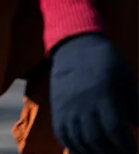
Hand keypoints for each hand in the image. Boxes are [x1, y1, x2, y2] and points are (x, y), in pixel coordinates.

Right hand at [50, 33, 137, 153]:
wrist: (75, 46)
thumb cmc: (107, 62)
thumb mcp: (126, 78)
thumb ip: (133, 103)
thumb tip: (136, 125)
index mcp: (103, 95)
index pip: (115, 129)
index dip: (125, 146)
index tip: (133, 152)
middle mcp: (83, 103)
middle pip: (95, 138)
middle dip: (110, 153)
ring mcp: (67, 106)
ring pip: (77, 139)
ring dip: (91, 152)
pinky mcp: (57, 107)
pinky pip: (62, 133)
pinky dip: (72, 146)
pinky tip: (82, 150)